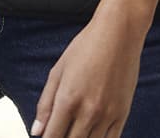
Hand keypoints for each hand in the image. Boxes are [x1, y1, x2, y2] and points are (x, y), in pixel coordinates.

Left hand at [30, 12, 144, 137]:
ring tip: (74, 131)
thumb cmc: (87, 46)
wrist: (119, 32)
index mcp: (68, 99)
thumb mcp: (58, 70)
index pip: (52, 137)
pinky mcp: (123, 114)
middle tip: (60, 131)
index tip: (45, 137)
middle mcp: (88, 111)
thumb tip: (37, 131)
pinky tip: (91, 135)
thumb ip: (45, 103)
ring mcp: (107, 115)